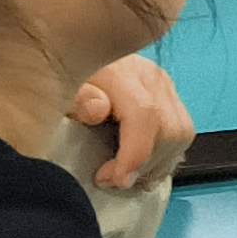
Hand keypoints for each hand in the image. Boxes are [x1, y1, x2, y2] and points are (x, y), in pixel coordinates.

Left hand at [70, 56, 191, 188]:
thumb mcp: (55, 90)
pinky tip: (139, 164)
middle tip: (110, 178)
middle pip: (170, 130)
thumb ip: (77, 100)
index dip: (136, 154)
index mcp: (121, 72)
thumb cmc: (58, 80)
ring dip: (156, 163)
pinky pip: (180, 133)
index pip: (145, 114)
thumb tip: (97, 111)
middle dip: (144, 164)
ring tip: (124, 173)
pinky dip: (162, 156)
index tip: (117, 180)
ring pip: (181, 135)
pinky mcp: (169, 97)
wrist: (67, 58)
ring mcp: (164, 87)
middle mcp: (150, 77)